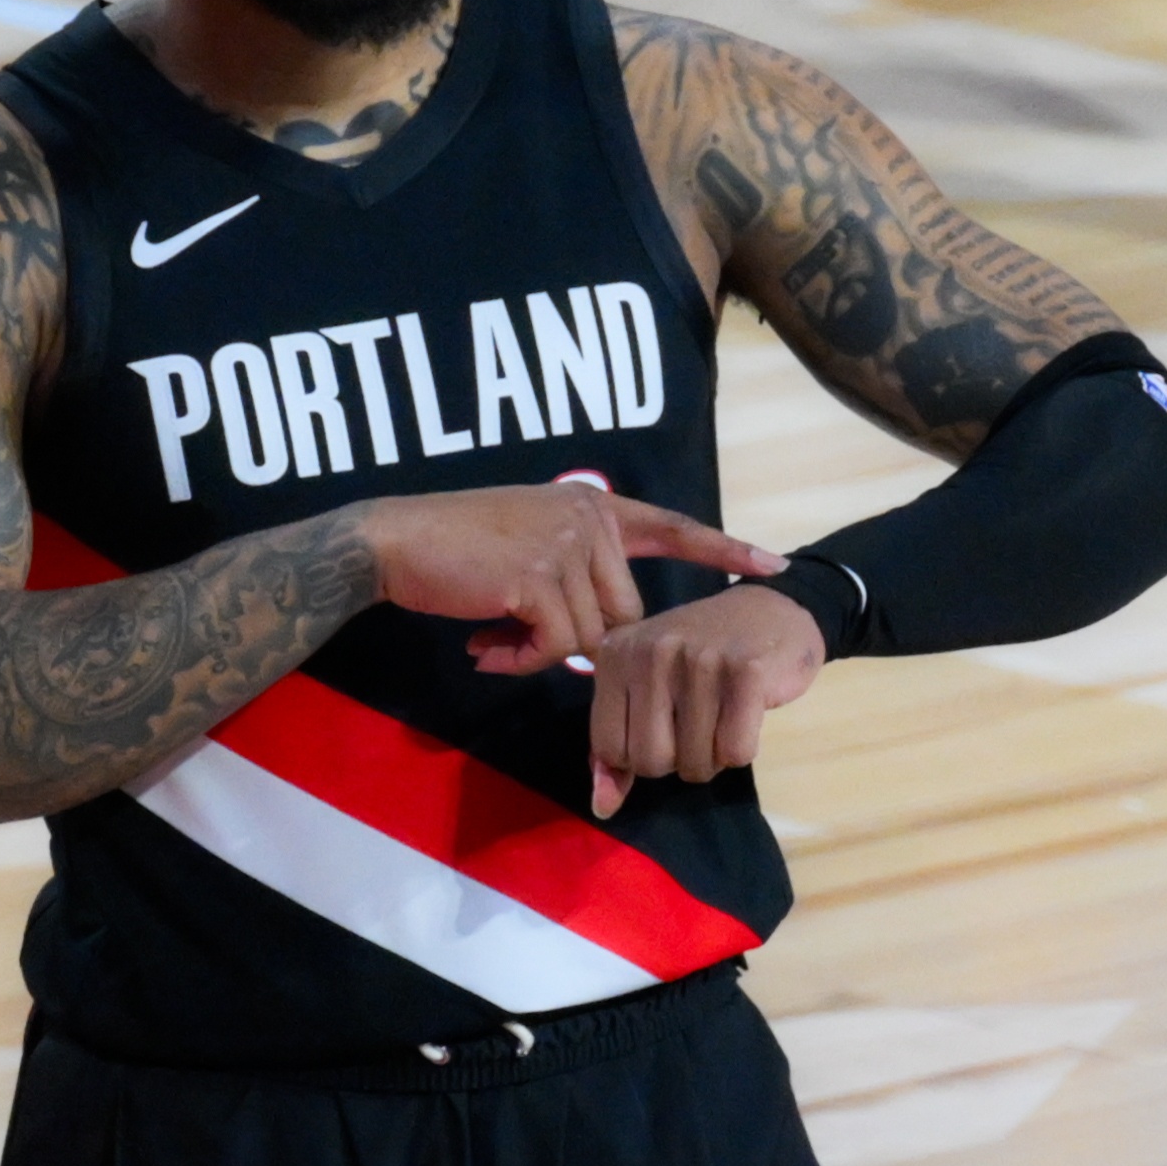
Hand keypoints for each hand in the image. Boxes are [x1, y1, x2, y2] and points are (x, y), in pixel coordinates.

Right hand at [356, 486, 783, 677]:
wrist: (393, 542)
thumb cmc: (451, 549)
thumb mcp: (526, 543)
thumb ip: (570, 570)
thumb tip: (599, 638)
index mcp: (590, 505)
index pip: (671, 526)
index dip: (723, 549)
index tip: (774, 565)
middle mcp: (587, 518)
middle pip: (626, 613)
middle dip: (577, 642)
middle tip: (514, 642)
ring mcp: (565, 546)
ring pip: (593, 636)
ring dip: (539, 653)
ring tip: (491, 639)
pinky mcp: (539, 578)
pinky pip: (557, 647)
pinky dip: (521, 660)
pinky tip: (483, 648)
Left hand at [583, 583, 827, 817]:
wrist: (772, 610)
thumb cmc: (700, 659)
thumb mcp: (644, 694)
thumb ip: (615, 753)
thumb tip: (603, 809)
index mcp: (615, 655)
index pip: (609, 749)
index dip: (640, 757)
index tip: (664, 727)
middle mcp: (650, 652)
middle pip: (652, 762)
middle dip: (679, 762)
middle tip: (697, 726)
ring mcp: (698, 658)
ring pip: (696, 762)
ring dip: (714, 757)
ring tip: (722, 717)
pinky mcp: (747, 670)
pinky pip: (735, 752)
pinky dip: (743, 748)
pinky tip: (746, 714)